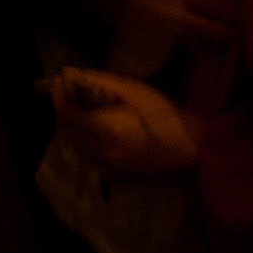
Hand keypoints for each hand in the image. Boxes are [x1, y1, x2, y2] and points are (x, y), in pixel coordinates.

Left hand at [46, 67, 201, 175]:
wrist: (193, 151)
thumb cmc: (164, 114)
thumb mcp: (132, 90)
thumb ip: (96, 82)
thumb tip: (68, 75)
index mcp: (108, 132)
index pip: (67, 113)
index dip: (59, 94)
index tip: (61, 77)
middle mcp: (102, 155)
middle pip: (67, 128)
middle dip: (64, 106)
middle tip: (70, 86)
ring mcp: (106, 170)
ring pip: (75, 142)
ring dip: (73, 121)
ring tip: (83, 102)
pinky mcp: (113, 177)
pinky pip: (88, 154)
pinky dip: (86, 137)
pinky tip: (97, 123)